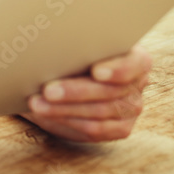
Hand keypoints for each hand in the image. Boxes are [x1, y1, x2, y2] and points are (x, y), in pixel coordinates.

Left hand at [21, 45, 152, 141]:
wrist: (75, 75)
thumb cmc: (75, 52)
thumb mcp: (78, 45)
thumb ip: (75, 45)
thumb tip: (47, 44)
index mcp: (136, 58)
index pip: (134, 64)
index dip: (117, 69)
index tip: (96, 71)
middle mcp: (137, 84)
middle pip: (109, 91)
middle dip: (75, 92)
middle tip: (47, 90)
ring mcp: (130, 108)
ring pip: (98, 112)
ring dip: (63, 109)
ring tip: (36, 103)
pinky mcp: (120, 128)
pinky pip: (93, 128)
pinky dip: (66, 120)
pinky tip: (45, 115)